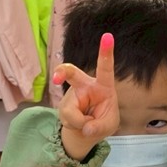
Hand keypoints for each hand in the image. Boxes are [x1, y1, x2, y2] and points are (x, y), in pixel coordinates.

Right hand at [55, 32, 118, 160]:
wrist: (87, 130)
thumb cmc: (102, 120)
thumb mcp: (109, 126)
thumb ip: (99, 127)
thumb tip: (85, 128)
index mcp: (103, 85)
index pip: (105, 68)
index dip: (106, 52)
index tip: (107, 36)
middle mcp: (85, 86)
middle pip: (70, 72)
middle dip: (61, 73)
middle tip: (57, 78)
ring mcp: (71, 94)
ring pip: (70, 111)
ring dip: (79, 123)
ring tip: (87, 124)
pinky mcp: (63, 104)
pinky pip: (66, 118)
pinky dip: (74, 126)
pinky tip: (78, 124)